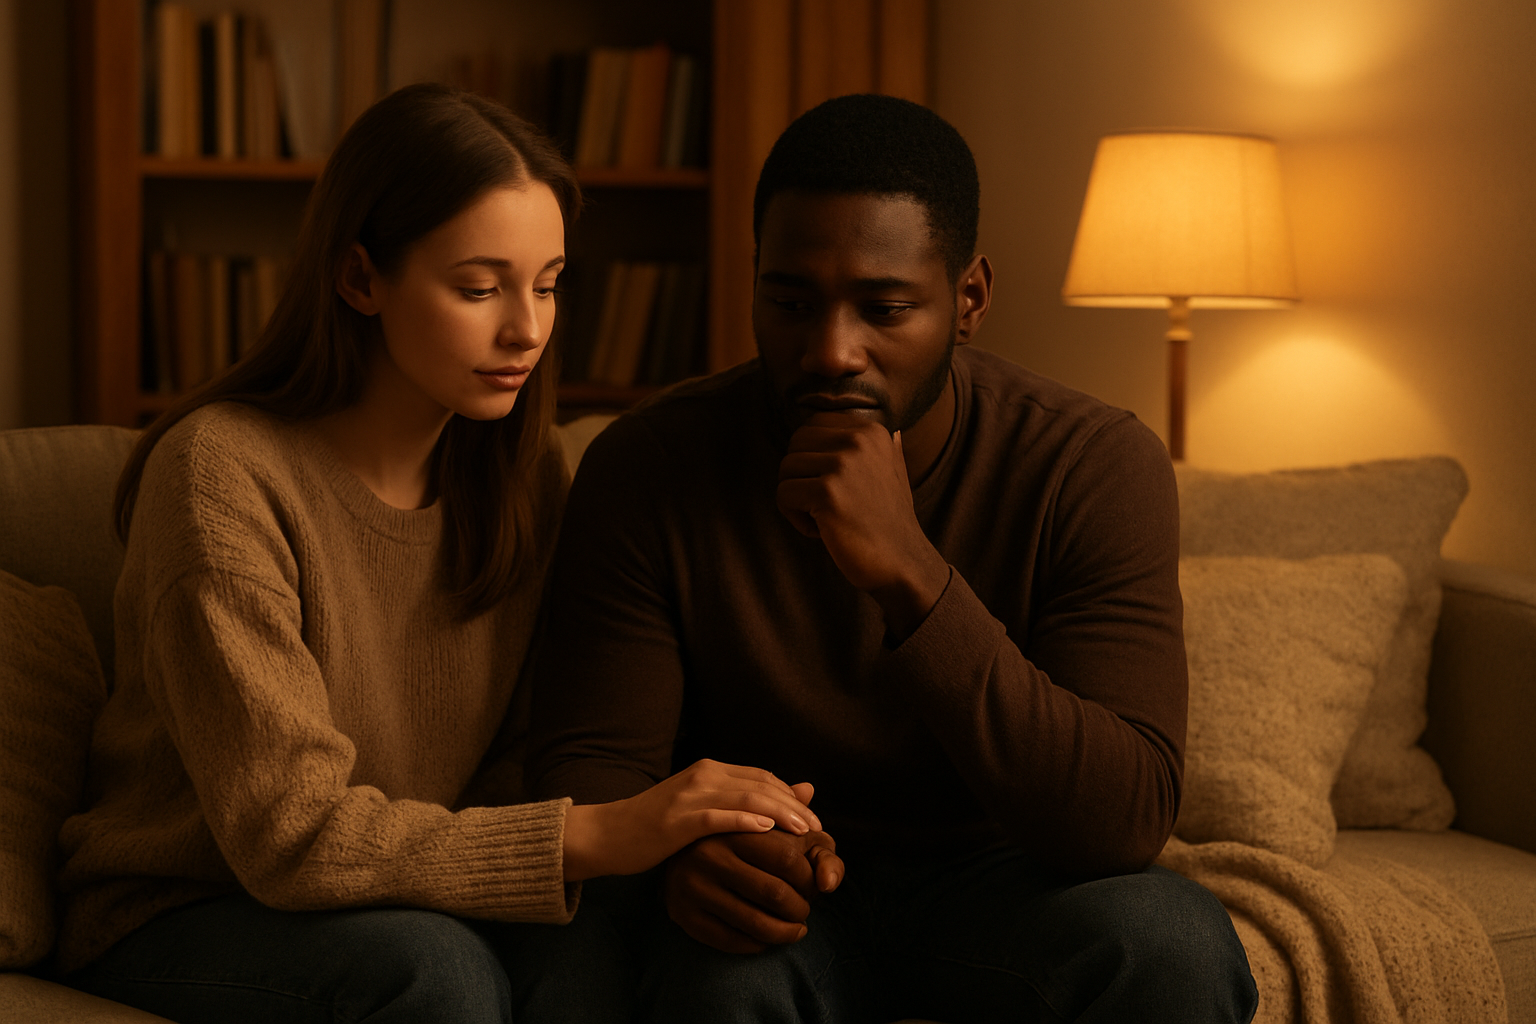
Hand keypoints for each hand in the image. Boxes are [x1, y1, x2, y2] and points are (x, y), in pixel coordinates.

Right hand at [562, 759, 820, 881]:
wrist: (608, 835)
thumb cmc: (656, 826)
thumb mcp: (699, 808)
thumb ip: (736, 801)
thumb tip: (776, 800)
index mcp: (708, 770)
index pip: (762, 776)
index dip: (791, 795)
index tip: (812, 818)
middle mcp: (702, 776)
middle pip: (761, 784)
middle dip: (794, 806)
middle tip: (818, 828)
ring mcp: (689, 796)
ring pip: (746, 797)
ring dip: (781, 813)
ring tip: (804, 831)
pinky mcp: (677, 820)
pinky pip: (717, 817)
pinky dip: (745, 820)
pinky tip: (766, 829)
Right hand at [663, 824, 843, 953]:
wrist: (683, 850)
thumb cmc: (749, 841)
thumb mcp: (785, 833)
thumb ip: (817, 846)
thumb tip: (830, 882)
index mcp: (736, 827)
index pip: (787, 858)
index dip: (809, 878)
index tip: (814, 886)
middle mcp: (709, 854)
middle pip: (774, 893)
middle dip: (800, 908)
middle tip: (804, 910)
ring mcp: (693, 886)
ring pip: (755, 923)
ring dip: (785, 932)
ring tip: (796, 929)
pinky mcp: (685, 914)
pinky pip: (731, 940)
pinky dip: (758, 944)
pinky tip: (768, 938)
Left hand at [776, 411, 949, 637]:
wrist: (903, 562)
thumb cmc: (891, 523)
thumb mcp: (895, 473)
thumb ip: (881, 449)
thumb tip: (882, 427)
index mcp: (871, 431)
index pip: (812, 426)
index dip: (811, 459)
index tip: (831, 486)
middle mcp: (858, 440)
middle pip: (795, 445)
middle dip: (800, 477)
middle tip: (823, 504)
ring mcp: (842, 465)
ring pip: (786, 469)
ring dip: (796, 499)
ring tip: (824, 518)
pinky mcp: (827, 493)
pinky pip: (783, 495)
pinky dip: (794, 518)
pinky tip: (821, 531)